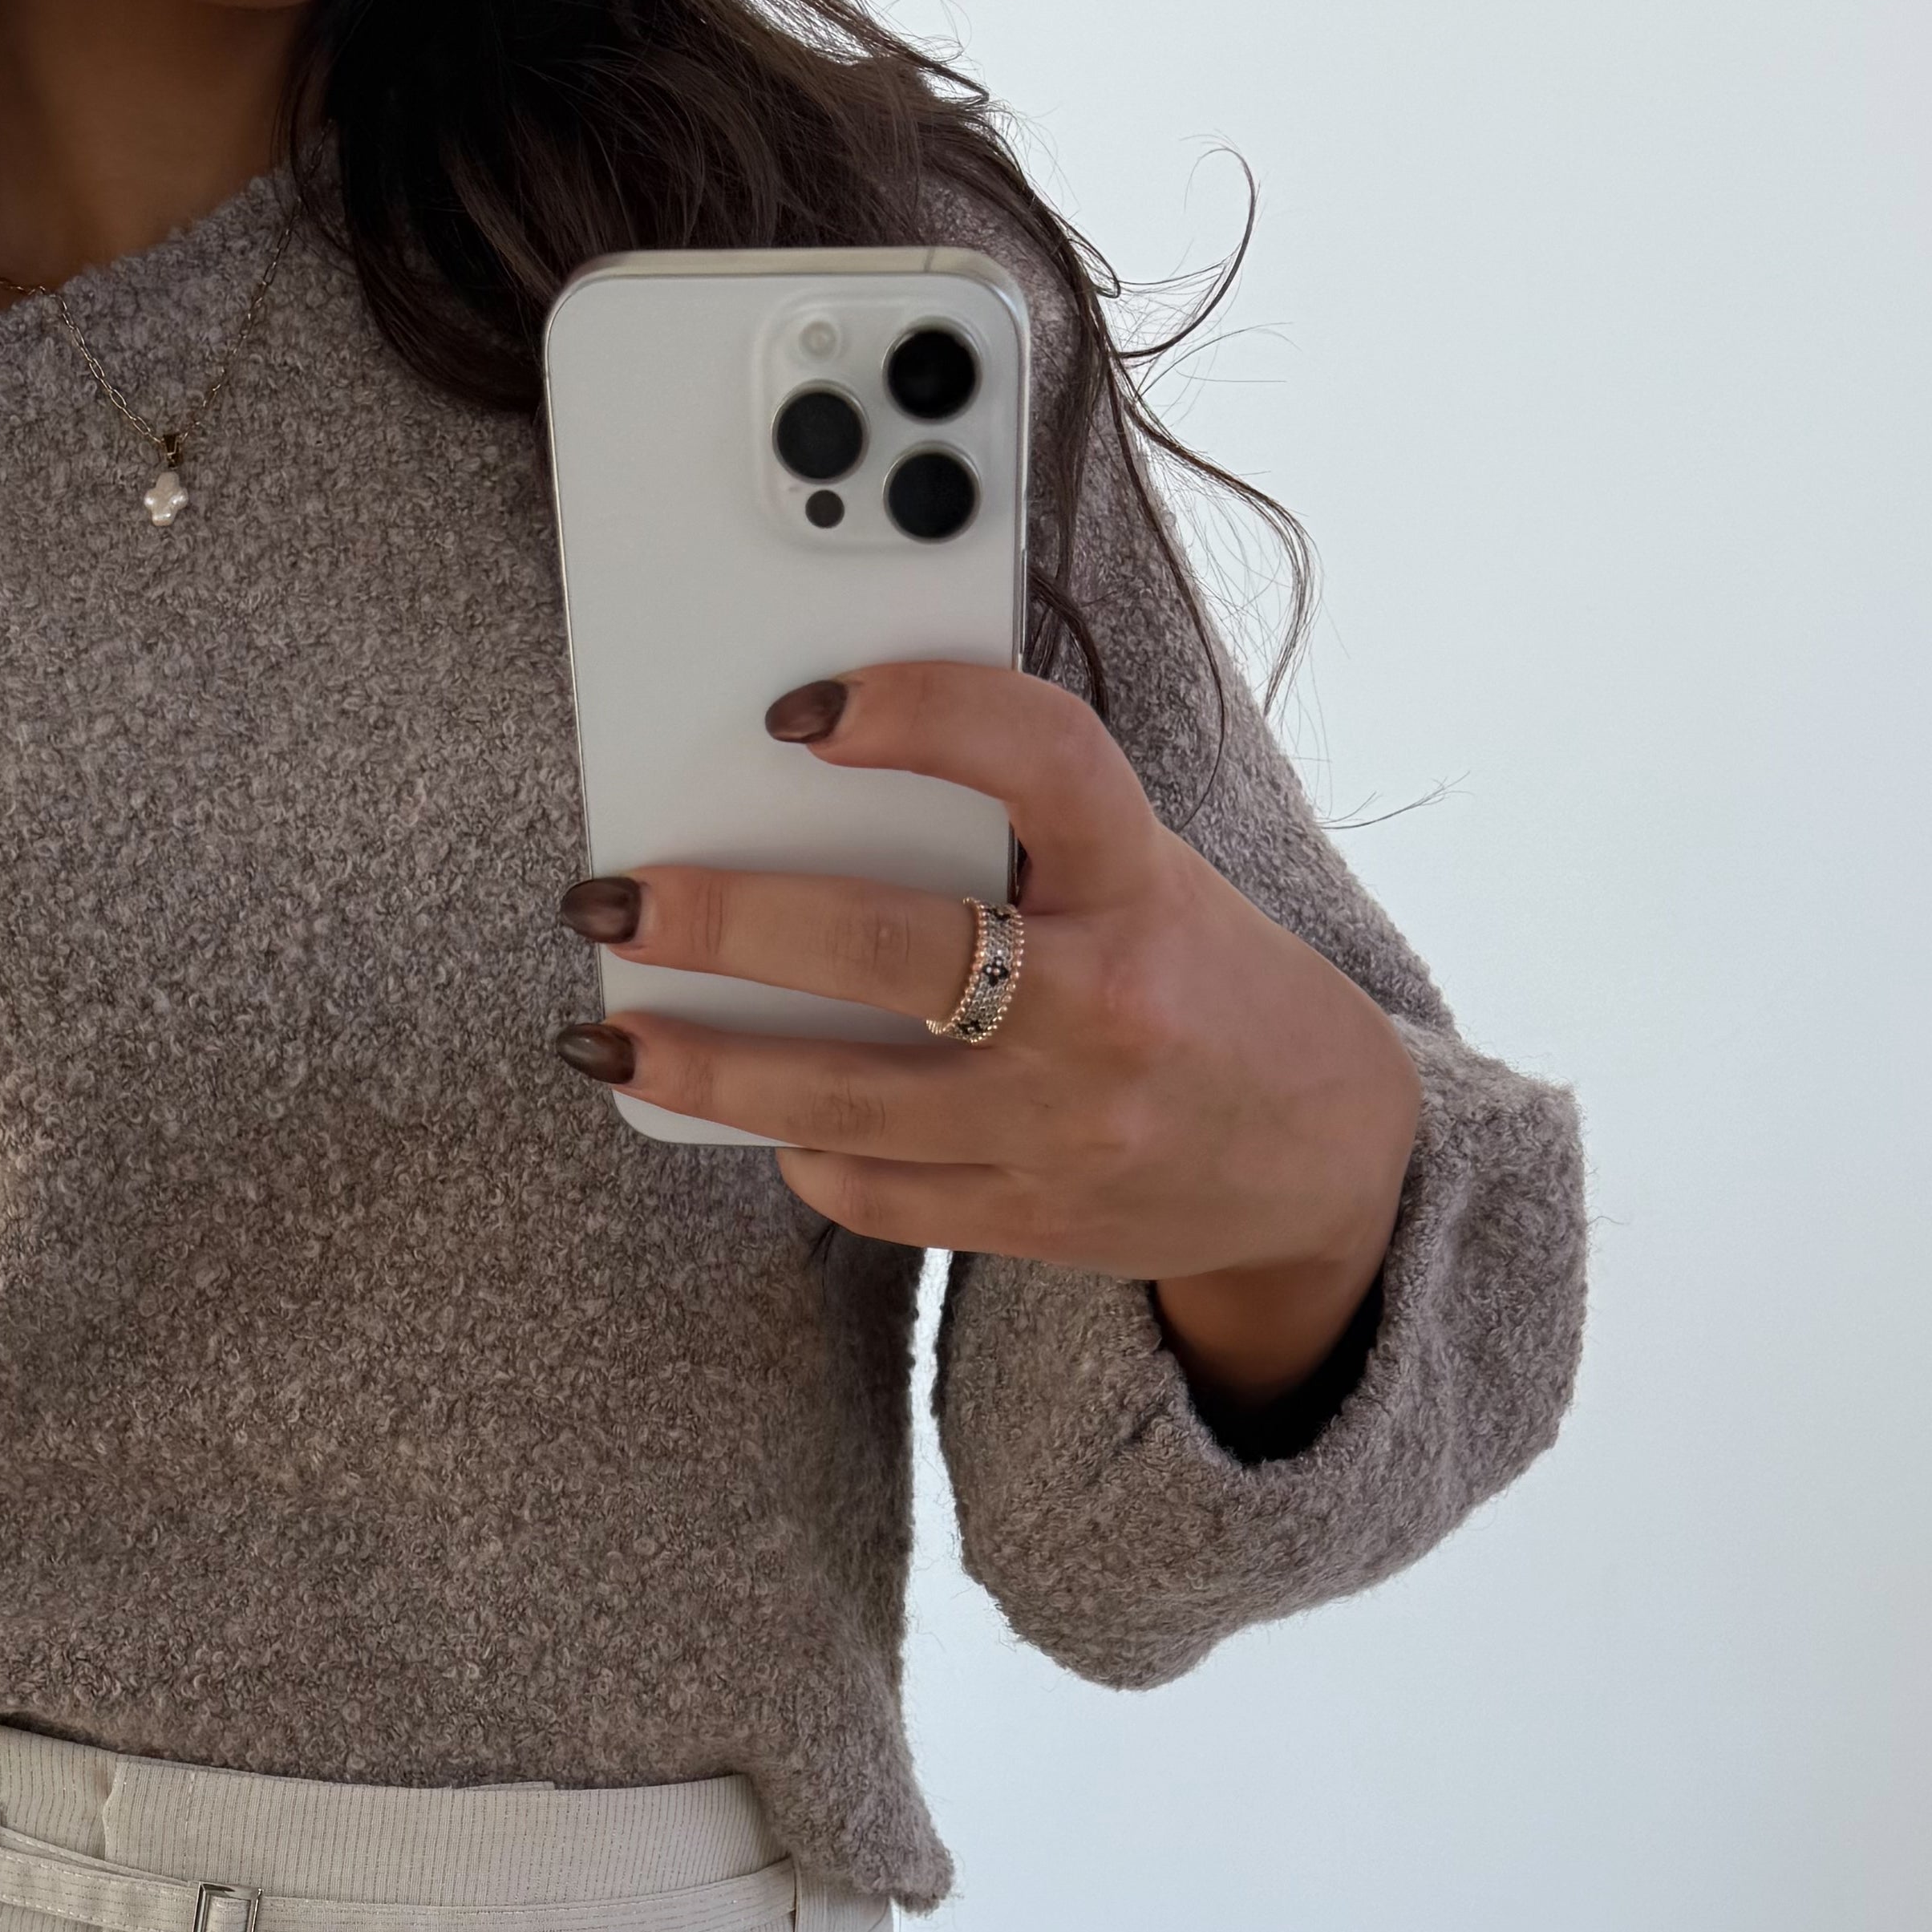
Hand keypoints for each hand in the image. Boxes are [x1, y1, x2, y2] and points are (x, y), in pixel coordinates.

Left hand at [552, 663, 1423, 1402]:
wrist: (1320, 1161)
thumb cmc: (1206, 983)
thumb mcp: (1149, 874)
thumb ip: (1023, 834)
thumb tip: (820, 784)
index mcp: (1144, 883)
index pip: (1041, 759)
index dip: (922, 714)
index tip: (805, 710)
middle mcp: (1107, 1007)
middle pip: (882, 951)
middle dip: (722, 921)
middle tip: (613, 900)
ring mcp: (1065, 1129)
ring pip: (841, 1099)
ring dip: (704, 1065)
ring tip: (611, 1036)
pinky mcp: (1032, 1221)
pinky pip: (871, 1192)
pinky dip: (800, 1149)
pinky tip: (761, 1118)